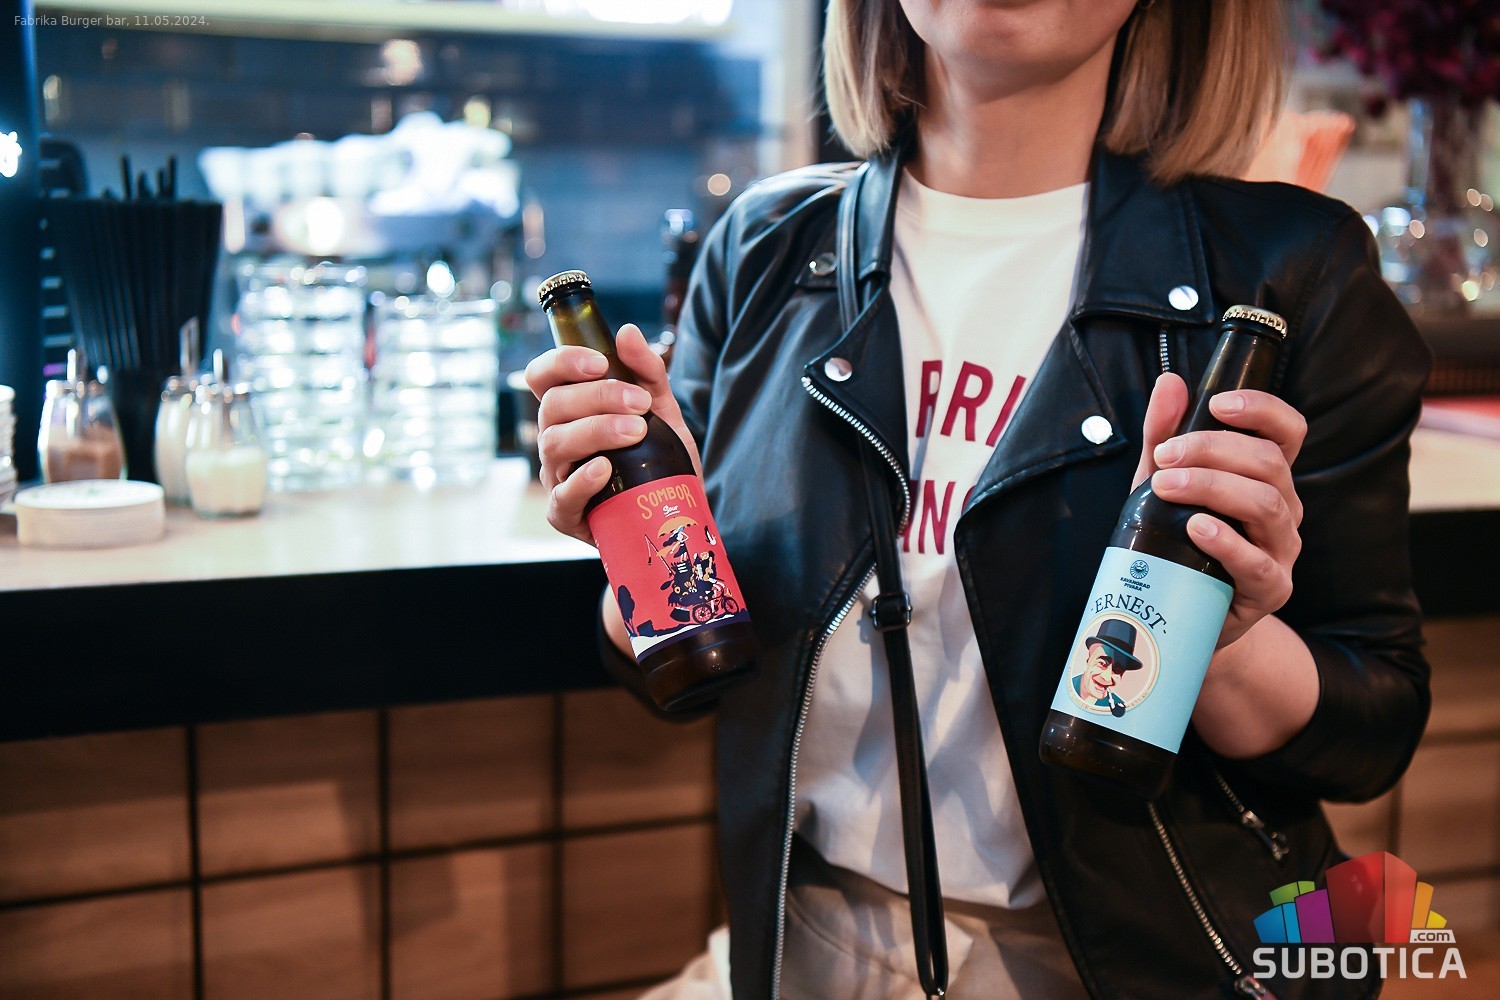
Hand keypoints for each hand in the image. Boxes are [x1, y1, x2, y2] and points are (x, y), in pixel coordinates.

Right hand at [523, 323, 700, 546]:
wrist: (674, 511)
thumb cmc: (659, 457)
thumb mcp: (663, 410)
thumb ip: (648, 372)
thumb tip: (627, 333)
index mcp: (569, 409)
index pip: (542, 376)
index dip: (561, 362)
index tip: (600, 363)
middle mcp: (554, 439)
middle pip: (552, 406)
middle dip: (598, 397)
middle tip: (641, 404)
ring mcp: (556, 477)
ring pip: (555, 444)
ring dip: (597, 431)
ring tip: (637, 431)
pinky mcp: (566, 513)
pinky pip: (562, 495)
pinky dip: (582, 480)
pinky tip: (605, 468)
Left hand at [1131, 373, 1306, 650]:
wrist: (1182, 615)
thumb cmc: (1176, 542)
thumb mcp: (1160, 484)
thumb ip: (1162, 436)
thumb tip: (1170, 382)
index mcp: (1266, 477)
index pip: (1286, 431)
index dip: (1261, 409)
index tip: (1216, 404)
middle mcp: (1283, 508)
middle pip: (1268, 463)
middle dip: (1214, 450)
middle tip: (1165, 456)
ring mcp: (1281, 549)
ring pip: (1266, 505)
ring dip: (1213, 487)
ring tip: (1167, 486)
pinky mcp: (1270, 589)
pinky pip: (1259, 562)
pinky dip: (1228, 542)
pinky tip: (1198, 527)